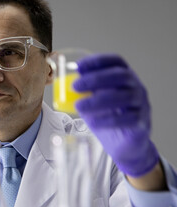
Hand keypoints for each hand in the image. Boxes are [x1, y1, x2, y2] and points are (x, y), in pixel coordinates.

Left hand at [73, 54, 158, 176]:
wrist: (124, 145)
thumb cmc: (107, 118)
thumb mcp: (92, 101)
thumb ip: (83, 91)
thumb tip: (64, 83)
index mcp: (124, 78)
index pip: (116, 61)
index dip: (98, 61)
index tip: (78, 66)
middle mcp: (137, 87)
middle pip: (121, 76)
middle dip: (96, 78)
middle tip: (75, 86)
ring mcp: (142, 105)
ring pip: (124, 97)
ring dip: (98, 101)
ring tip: (78, 106)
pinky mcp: (142, 123)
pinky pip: (128, 119)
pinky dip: (108, 120)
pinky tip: (93, 122)